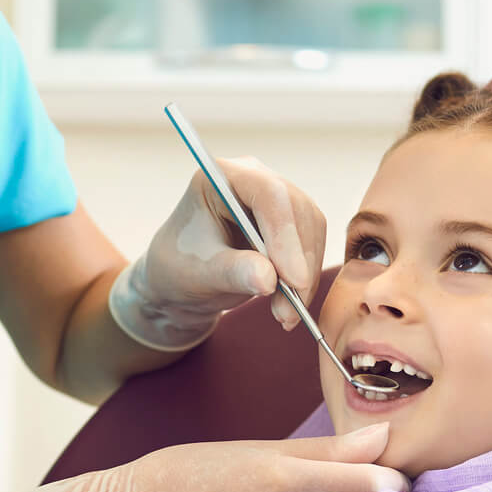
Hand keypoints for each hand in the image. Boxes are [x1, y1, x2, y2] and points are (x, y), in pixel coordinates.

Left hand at [107, 157, 327, 350]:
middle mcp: (254, 179)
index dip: (285, 235)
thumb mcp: (198, 275)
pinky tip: (289, 305)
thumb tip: (269, 279)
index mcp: (221, 177)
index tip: (293, 280)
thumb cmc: (179, 269)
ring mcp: (275, 199)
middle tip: (290, 309)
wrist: (181, 281)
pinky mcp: (290, 222)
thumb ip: (231, 272)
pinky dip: (306, 278)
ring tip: (284, 314)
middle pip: (296, 210)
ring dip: (305, 275)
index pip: (268, 194)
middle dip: (298, 263)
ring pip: (311, 230)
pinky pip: (311, 246)